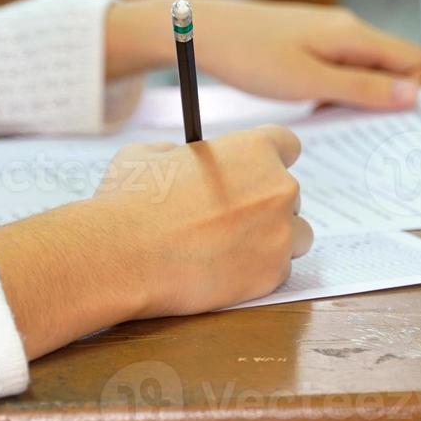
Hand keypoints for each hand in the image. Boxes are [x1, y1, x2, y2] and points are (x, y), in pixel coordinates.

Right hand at [0, 125, 309, 357]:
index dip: (269, 160)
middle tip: (232, 219)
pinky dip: (257, 273)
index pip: (287, 145)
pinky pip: (278, 271)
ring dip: (271, 240)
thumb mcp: (148, 154)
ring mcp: (280, 234)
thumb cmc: (132, 201)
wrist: (125, 255)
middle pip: (290, 195)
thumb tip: (181, 161)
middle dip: (266, 205)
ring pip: (295, 235)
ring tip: (230, 248)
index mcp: (255, 150)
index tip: (255, 175)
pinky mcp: (272, 274)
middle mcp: (278, 188)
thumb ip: (179, 153)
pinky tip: (224, 272)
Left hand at [105, 0, 420, 110]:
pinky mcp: (312, 40)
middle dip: (382, 98)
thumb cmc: (253, 56)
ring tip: (323, 112)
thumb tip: (412, 96)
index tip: (383, 120)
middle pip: (393, 65)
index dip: (410, 93)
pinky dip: (335, 89)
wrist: (207, 30)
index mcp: (355, 35)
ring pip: (366, 69)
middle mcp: (349, 29)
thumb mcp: (309, 82)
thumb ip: (361, 89)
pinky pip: (341, 67)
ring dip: (356, 96)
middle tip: (351, 122)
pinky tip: (310, 103)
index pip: (415, 60)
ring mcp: (330, 33)